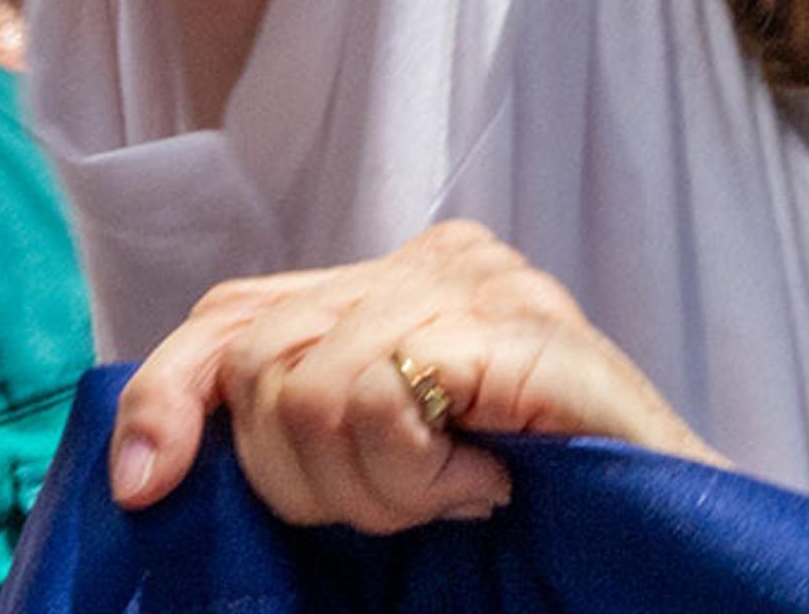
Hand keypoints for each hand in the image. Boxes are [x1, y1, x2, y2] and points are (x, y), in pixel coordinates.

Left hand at [108, 221, 712, 531]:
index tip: (145, 486)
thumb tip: (152, 456)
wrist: (663, 550)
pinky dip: (411, 471)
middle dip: (296, 478)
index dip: (169, 395)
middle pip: (259, 356)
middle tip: (396, 514)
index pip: (234, 312)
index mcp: (396, 282)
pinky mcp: (518, 325)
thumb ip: (299, 426)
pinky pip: (382, 391)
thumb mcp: (374, 472)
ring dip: (367, 489)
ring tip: (448, 499)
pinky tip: (476, 485)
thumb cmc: (521, 523)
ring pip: (309, 383)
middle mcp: (437, 258)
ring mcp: (485, 282)